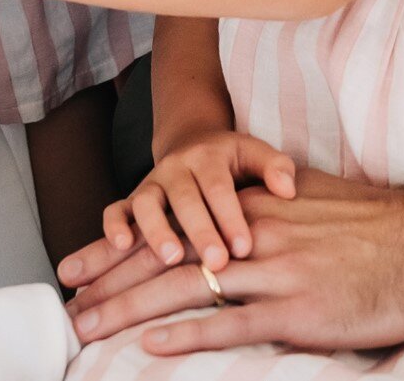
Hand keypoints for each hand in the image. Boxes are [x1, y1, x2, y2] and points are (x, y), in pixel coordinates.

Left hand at [65, 176, 403, 355]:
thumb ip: (265, 210)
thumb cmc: (376, 224)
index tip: (82, 263)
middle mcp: (253, 234)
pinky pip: (233, 323)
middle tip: (68, 299)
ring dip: (130, 306)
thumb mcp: (310, 202)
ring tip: (89, 322)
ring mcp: (275, 271)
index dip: (121, 247)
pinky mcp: (299, 310)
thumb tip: (233, 222)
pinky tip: (152, 345)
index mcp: (253, 208)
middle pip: (166, 256)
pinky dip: (189, 334)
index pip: (171, 227)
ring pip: (186, 288)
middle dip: (111, 278)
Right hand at [98, 133, 295, 274]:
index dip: (230, 215)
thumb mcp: (255, 154)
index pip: (219, 185)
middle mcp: (176, 168)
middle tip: (217, 262)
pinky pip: (115, 209)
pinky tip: (122, 247)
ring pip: (146, 203)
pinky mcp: (132, 199)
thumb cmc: (232, 162)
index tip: (244, 246)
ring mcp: (151, 183)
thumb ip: (274, 167)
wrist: (192, 142)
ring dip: (157, 230)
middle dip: (201, 230)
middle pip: (185, 196)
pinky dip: (114, 226)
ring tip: (172, 258)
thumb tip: (289, 189)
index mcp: (208, 156)